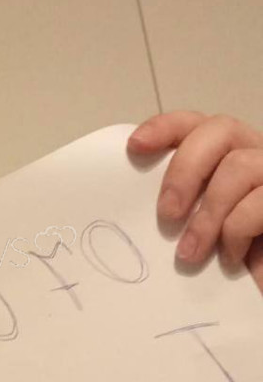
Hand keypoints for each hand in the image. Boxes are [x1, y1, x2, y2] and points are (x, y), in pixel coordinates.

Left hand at [127, 111, 262, 293]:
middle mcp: (256, 154)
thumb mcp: (196, 224)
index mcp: (228, 153)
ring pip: (239, 167)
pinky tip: (230, 258)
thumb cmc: (230, 256)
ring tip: (190, 253)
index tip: (134, 146)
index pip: (196, 123)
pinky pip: (259, 202)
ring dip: (207, 214)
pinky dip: (236, 232)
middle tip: (166, 214)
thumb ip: (180, 204)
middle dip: (185, 170)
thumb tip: (132, 205)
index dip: (165, 127)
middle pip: (221, 131)